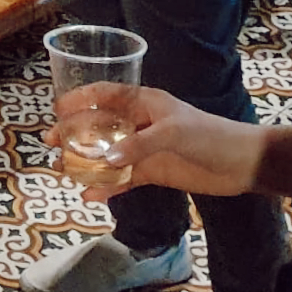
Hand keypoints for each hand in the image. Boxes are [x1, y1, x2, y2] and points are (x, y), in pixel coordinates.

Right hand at [44, 85, 263, 202]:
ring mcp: (145, 149)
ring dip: (85, 162)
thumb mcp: (174, 133)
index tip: (57, 110)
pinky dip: (107, 186)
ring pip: (107, 154)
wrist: (242, 164)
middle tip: (49, 142)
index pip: (105, 95)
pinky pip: (123, 179)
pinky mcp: (153, 172)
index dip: (80, 99)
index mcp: (144, 103)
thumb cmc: (210, 136)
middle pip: (99, 126)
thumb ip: (139, 145)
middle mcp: (139, 123)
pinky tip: (90, 195)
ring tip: (61, 170)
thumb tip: (105, 159)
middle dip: (74, 133)